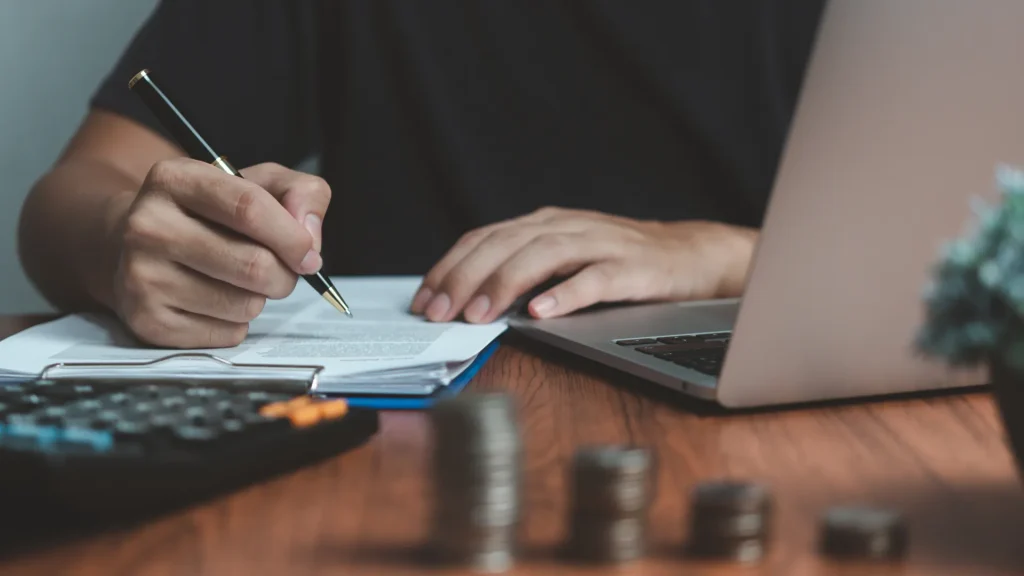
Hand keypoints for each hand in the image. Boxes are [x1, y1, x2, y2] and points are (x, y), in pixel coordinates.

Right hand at [110, 160, 329, 347]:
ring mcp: (141, 276)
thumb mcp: (256, 183)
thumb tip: (309, 234)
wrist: (138, 246)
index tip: (309, 254)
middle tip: (282, 271)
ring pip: (244, 304)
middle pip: (253, 264)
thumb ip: (299, 193)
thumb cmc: (209, 214)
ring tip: (240, 282)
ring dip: (260, 299)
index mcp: (176, 179)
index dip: (292, 237)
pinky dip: (237, 323)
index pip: (250, 208)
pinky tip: (216, 301)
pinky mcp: (147, 321)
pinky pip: (226, 334)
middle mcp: (148, 225)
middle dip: (285, 275)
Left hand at [409, 207, 756, 323]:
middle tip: (440, 312)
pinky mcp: (631, 267)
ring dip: (505, 284)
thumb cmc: (617, 261)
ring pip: (542, 256)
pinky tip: (542, 312)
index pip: (484, 239)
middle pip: (504, 244)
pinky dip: (565, 294)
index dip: (449, 268)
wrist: (689, 255)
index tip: (424, 300)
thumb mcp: (561, 258)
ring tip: (479, 314)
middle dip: (465, 278)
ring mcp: (599, 244)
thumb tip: (465, 301)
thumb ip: (520, 270)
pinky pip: (594, 279)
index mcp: (543, 224)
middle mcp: (566, 227)